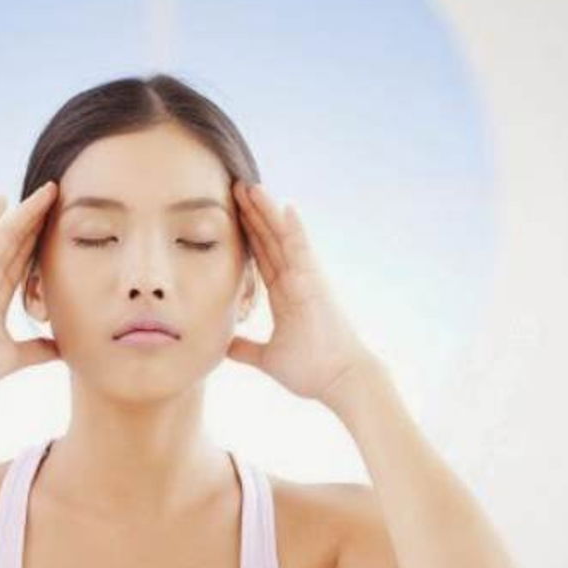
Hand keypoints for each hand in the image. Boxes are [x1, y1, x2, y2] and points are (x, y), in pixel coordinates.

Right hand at [0, 181, 60, 396]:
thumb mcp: (12, 358)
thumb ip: (36, 351)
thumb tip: (62, 350)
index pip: (23, 262)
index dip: (39, 242)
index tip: (58, 223)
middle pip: (18, 242)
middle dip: (37, 220)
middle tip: (57, 195)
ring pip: (6, 236)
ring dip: (25, 213)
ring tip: (46, 191)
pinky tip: (0, 200)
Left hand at [227, 179, 378, 402]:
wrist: (342, 381)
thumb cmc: (313, 370)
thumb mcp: (268, 359)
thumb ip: (246, 348)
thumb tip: (225, 346)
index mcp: (285, 295)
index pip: (261, 257)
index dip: (248, 234)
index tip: (232, 212)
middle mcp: (297, 281)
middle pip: (270, 240)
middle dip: (253, 214)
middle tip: (235, 187)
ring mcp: (307, 280)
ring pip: (283, 239)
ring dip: (267, 212)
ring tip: (250, 186)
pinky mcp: (316, 286)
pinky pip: (302, 252)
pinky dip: (294, 230)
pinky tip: (285, 207)